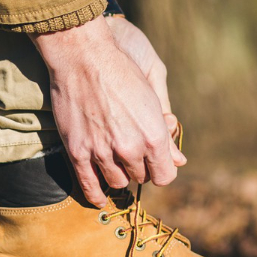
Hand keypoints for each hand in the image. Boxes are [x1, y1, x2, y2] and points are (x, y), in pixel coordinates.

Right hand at [32, 17, 186, 205]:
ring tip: (114, 163)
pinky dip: (95, 195)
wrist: (83, 58)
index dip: (161, 169)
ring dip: (117, 176)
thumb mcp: (152, 100)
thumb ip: (165, 134)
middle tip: (130, 152)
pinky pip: (88, 185)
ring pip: (116, 182)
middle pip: (140, 178)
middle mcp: (130, 148)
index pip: (165, 175)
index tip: (154, 161)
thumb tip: (179, 160)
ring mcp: (102, 152)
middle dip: (138, 167)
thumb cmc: (121, 71)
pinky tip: (99, 198)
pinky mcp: (77, 152)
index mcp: (153, 136)